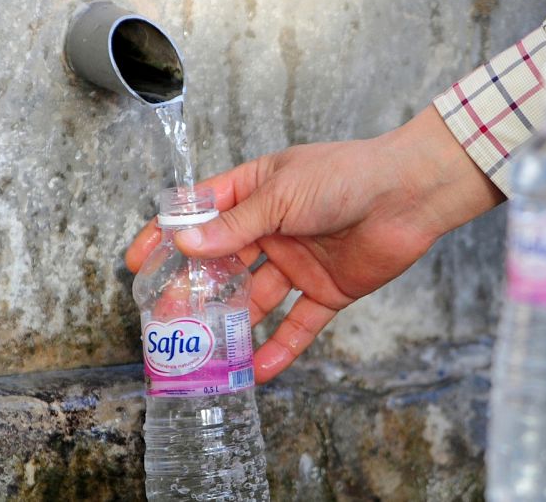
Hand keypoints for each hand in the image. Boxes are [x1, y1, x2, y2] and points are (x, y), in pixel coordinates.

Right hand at [125, 106, 503, 382]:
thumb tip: (186, 245)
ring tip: (203, 351)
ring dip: (232, 324)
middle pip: (223, 263)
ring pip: (256, 299)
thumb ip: (236, 225)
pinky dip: (280, 347)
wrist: (408, 193)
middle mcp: (275, 227)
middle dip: (193, 290)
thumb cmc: (346, 176)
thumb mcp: (282, 195)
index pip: (201, 215)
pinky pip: (299, 324)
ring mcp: (299, 260)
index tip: (137, 261)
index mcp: (258, 192)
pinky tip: (257, 371)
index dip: (168, 236)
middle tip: (164, 318)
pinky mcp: (328, 289)